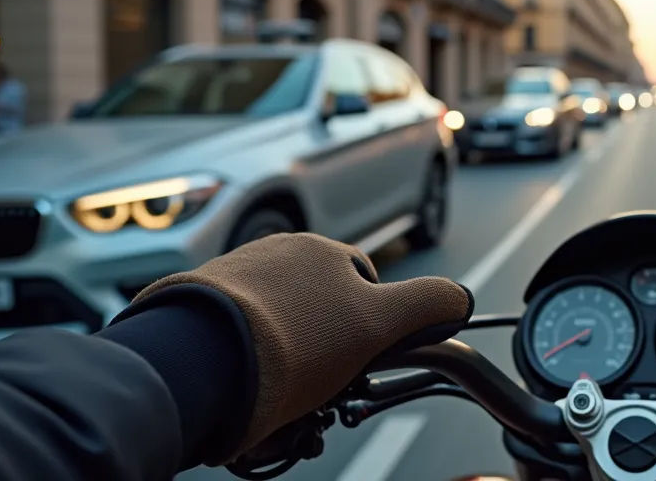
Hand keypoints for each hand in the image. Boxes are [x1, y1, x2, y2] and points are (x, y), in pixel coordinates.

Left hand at [119, 233, 471, 463]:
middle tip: (319, 395)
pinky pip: (236, 342)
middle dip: (326, 356)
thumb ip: (428, 304)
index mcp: (322, 251)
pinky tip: (244, 396)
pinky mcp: (194, 310)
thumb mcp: (379, 323)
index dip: (372, 332)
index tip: (359, 366)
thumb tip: (461, 297)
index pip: (367, 289)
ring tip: (279, 405)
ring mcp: (231, 279)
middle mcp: (276, 254)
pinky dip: (246, 371)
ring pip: (277, 332)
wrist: (195, 364)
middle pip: (319, 313)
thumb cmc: (293, 343)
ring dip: (286, 369)